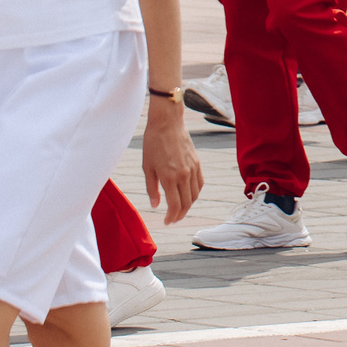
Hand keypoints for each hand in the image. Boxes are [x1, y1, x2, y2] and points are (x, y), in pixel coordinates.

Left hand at [143, 102, 202, 225]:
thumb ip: (152, 188)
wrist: (167, 123)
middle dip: (180, 214)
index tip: (166, 222)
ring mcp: (193, 168)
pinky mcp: (197, 163)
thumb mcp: (147, 167)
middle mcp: (184, 175)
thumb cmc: (153, 144)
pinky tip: (189, 195)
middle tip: (172, 220)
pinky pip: (200, 183)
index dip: (171, 217)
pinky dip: (195, 193)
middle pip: (186, 203)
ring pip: (195, 194)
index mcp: (169, 177)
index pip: (175, 205)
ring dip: (188, 205)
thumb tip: (156, 205)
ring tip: (179, 209)